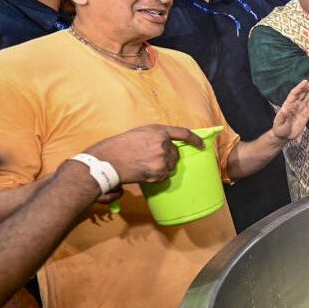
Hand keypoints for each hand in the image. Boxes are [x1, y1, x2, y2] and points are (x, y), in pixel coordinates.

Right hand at [84, 124, 203, 184]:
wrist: (107, 161)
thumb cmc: (120, 146)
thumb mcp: (140, 133)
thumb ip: (157, 137)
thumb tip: (169, 145)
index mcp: (158, 131)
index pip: (183, 133)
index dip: (194, 139)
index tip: (201, 144)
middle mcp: (162, 144)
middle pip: (175, 153)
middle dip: (168, 156)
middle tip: (150, 157)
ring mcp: (161, 159)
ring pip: (171, 165)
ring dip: (162, 166)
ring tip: (144, 163)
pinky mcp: (158, 172)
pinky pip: (165, 175)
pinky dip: (157, 175)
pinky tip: (144, 171)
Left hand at [272, 77, 308, 141]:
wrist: (285, 135)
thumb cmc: (280, 128)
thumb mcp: (279, 123)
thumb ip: (282, 116)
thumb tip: (285, 108)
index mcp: (288, 104)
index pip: (294, 93)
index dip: (300, 87)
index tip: (305, 82)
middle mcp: (295, 103)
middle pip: (303, 92)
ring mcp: (302, 106)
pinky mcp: (307, 111)